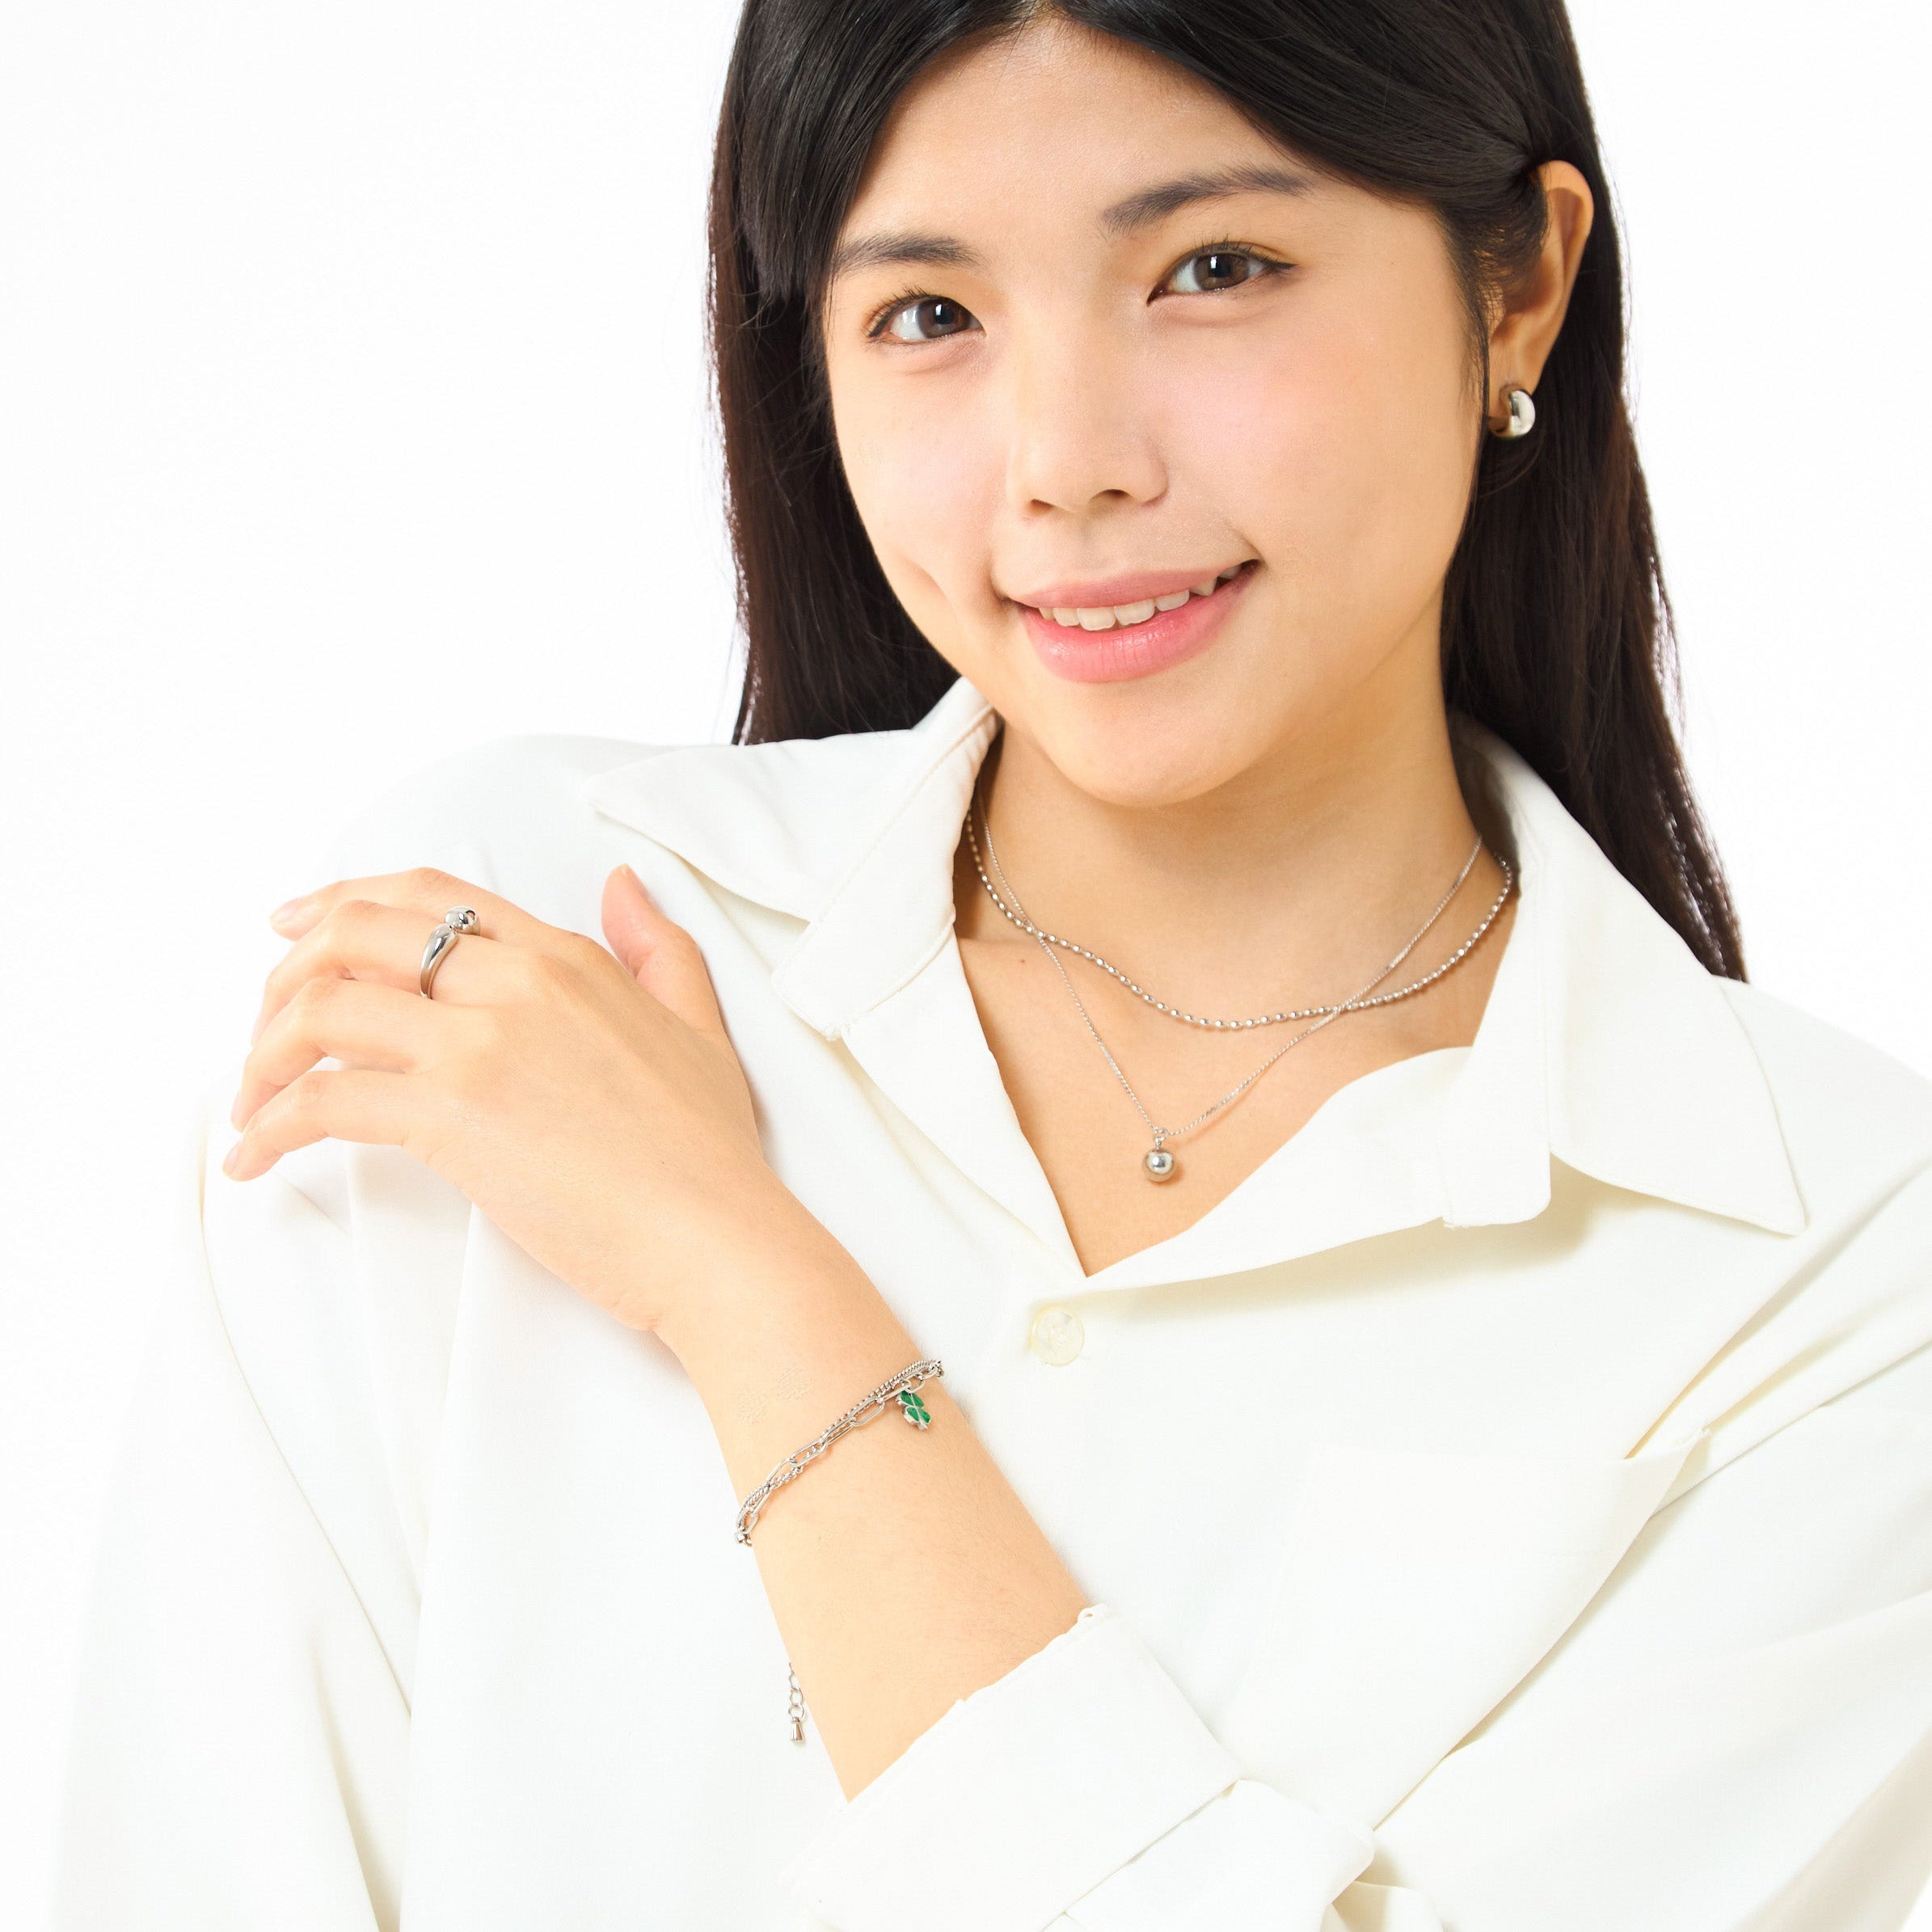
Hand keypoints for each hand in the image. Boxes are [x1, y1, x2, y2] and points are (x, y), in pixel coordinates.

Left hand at [224, 862, 794, 1335]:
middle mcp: (514, 982)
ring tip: (254, 1099)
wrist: (716, 1236)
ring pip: (325, 1007)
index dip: (343, 901)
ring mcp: (479, 1043)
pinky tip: (258, 1158)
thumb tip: (623, 885)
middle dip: (287, 971)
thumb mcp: (698, 1025)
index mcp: (564, 957)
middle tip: (262, 1024)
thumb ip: (657, 948)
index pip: (428, 895)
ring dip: (266, 1052)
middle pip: (357, 933)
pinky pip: (325, 1098)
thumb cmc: (708, 1152)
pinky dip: (272, 1126)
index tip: (295, 926)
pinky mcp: (449, 1114)